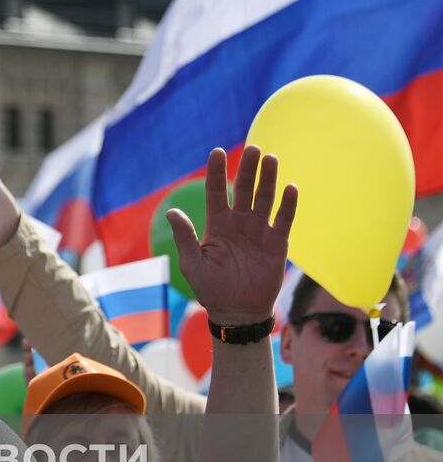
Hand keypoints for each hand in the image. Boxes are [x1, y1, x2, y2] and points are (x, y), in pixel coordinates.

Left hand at [168, 146, 295, 324]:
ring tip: (270, 159)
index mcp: (217, 224)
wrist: (236, 312)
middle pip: (243, 190)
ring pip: (264, 199)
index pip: (215, 192)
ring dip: (268, 180)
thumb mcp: (193, 264)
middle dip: (247, 169)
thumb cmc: (211, 289)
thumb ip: (185, 237)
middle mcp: (238, 223)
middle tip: (252, 149)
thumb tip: (171, 212)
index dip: (216, 172)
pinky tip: (290, 188)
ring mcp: (259, 231)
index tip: (216, 151)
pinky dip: (288, 205)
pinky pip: (283, 220)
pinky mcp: (276, 243)